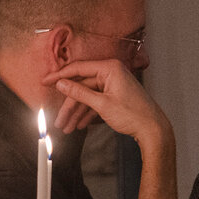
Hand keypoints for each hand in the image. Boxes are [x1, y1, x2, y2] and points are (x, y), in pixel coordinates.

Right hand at [44, 58, 171, 146]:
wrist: (153, 130)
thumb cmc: (133, 115)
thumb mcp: (102, 104)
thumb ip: (79, 93)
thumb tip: (61, 84)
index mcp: (109, 68)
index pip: (78, 69)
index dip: (59, 76)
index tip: (45, 81)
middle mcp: (111, 72)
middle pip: (81, 86)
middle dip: (69, 105)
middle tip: (58, 119)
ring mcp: (113, 84)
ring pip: (87, 96)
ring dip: (76, 113)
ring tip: (67, 128)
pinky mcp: (115, 94)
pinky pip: (95, 101)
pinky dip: (87, 113)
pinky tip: (79, 125)